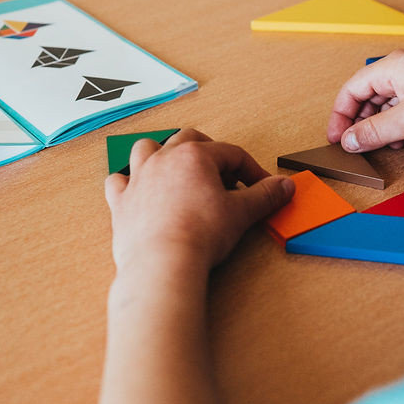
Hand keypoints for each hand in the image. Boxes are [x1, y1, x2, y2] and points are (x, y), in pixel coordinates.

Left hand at [104, 129, 293, 281]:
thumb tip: (285, 185)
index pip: (231, 153)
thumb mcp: (242, 213)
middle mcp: (163, 159)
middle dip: (209, 153)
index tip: (261, 187)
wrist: (163, 263)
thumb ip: (265, 195)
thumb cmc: (200, 235)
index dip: (251, 169)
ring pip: (146, 149)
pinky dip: (128, 182)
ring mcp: (139, 178)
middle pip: (189, 139)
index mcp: (194, 156)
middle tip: (224, 176)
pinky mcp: (121, 202)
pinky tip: (139, 191)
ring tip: (178, 171)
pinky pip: (118, 181)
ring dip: (163, 154)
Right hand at [326, 49, 403, 151]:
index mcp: (393, 65)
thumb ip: (374, 131)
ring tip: (380, 144)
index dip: (340, 114)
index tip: (337, 137)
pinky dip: (399, 122)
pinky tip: (403, 138)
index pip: (352, 88)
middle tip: (355, 144)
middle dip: (360, 120)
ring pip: (388, 101)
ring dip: (380, 124)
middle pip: (368, 94)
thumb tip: (349, 140)